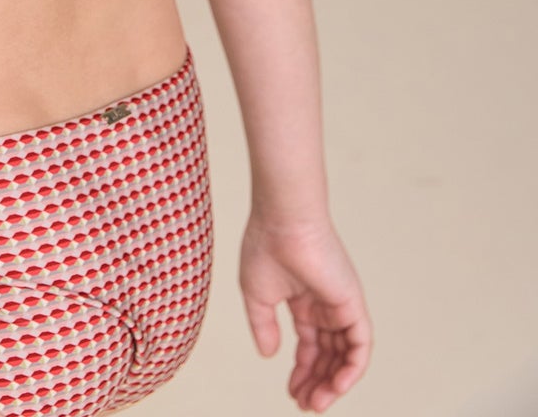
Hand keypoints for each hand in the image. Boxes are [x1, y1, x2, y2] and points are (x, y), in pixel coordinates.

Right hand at [239, 212, 371, 410]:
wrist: (283, 220)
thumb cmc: (265, 246)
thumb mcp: (256, 294)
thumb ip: (263, 326)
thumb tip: (269, 356)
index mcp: (304, 299)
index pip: (309, 344)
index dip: (301, 370)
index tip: (290, 393)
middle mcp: (326, 304)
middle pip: (328, 354)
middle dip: (316, 381)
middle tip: (303, 404)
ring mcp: (341, 305)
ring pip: (345, 355)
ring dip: (332, 382)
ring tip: (315, 403)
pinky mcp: (353, 304)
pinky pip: (361, 346)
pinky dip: (351, 369)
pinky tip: (335, 387)